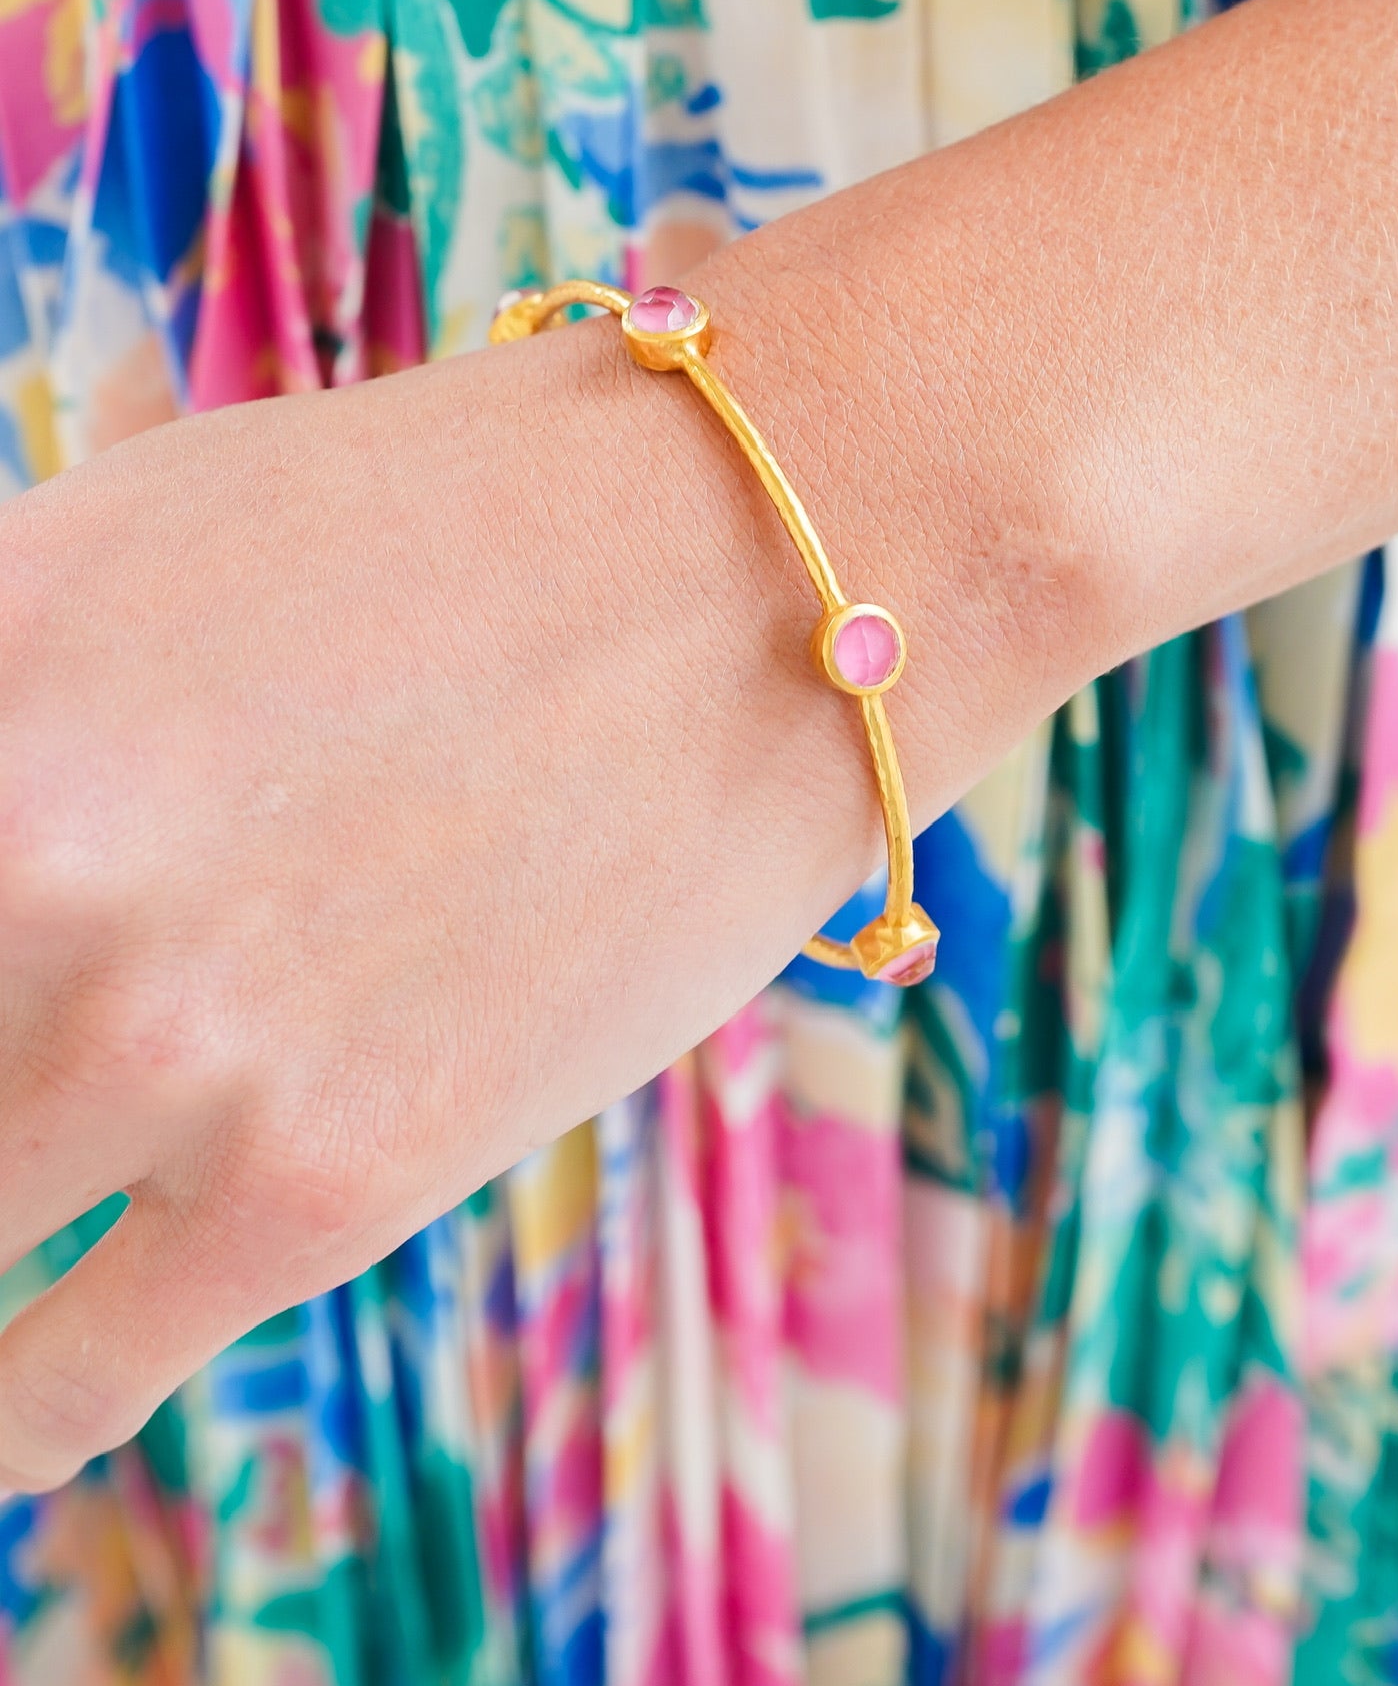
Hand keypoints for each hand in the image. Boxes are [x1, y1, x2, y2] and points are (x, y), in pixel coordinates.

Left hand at [0, 297, 925, 1493]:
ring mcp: (163, 1034)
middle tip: (16, 1083)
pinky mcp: (316, 1184)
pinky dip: (2, 1414)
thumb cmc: (470, 525)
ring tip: (17, 1216)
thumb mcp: (149, 538)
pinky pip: (44, 1390)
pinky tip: (8, 1402)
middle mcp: (24, 845)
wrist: (778, 567)